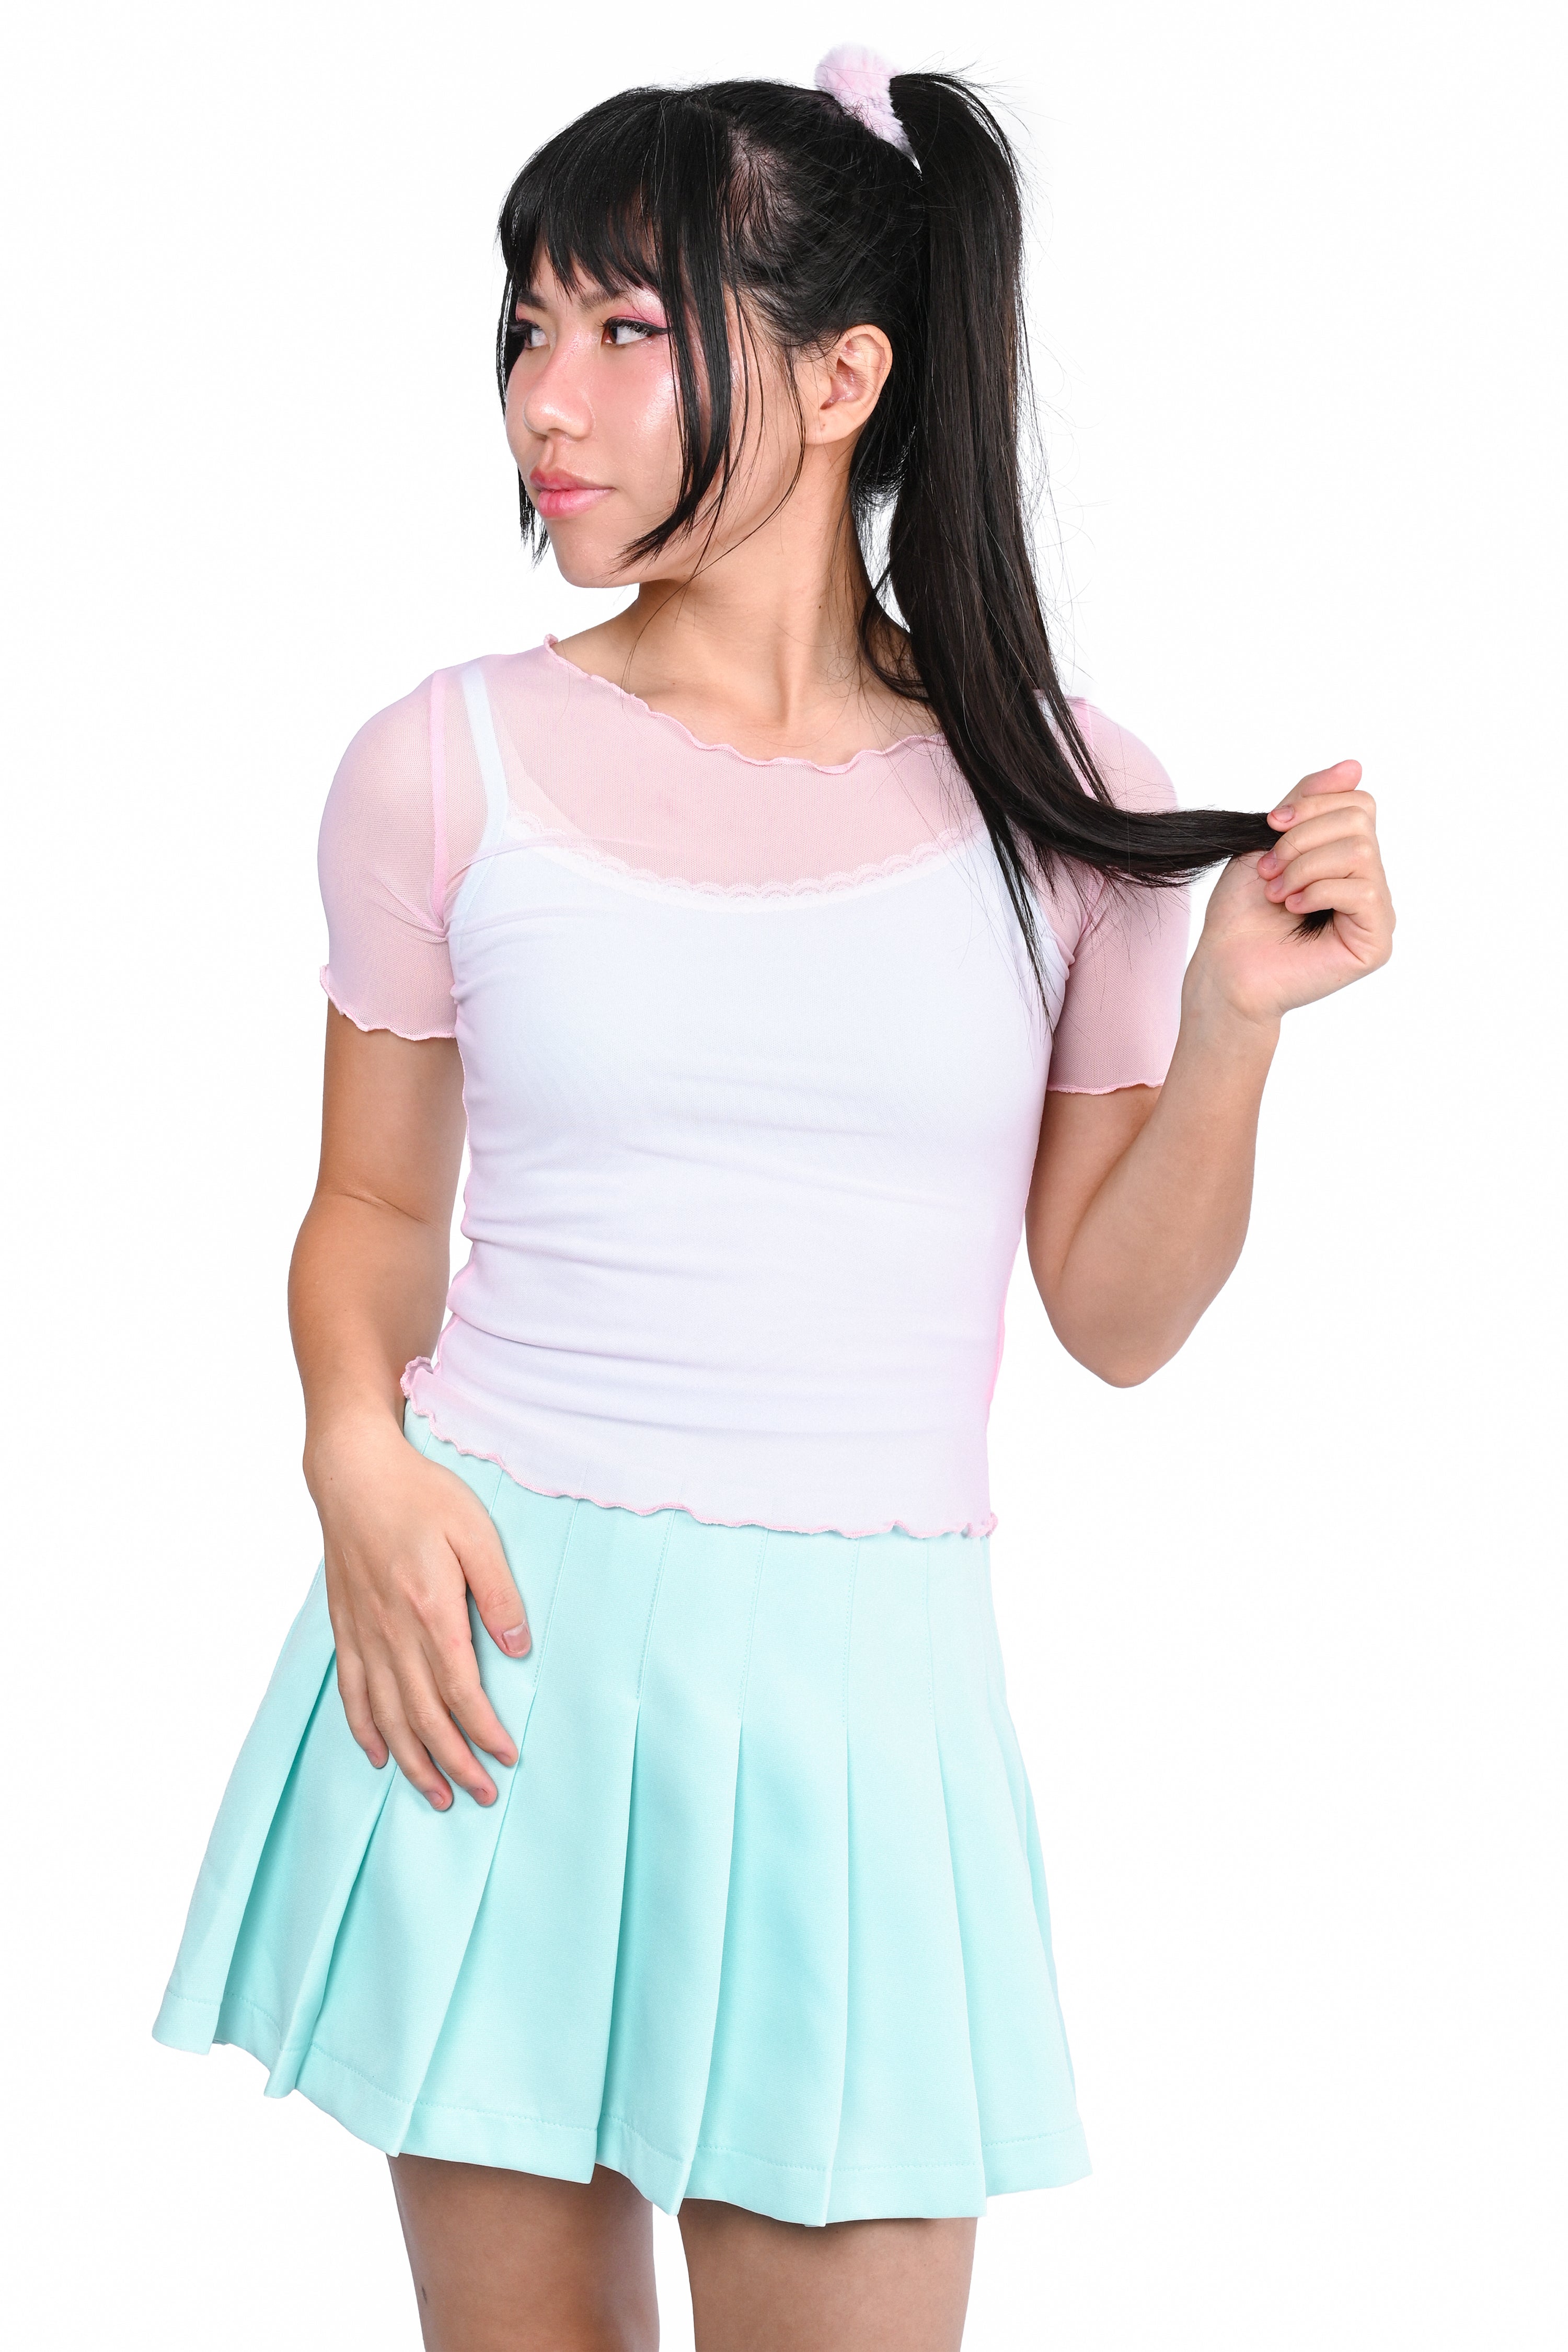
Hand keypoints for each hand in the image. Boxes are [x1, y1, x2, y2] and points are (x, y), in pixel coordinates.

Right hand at [308, 1412, 529, 1809]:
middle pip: (424, 1716)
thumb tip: (519, 1650)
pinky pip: (351, 1692)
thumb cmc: (421, 1495)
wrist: (353, 1473)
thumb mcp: (476, 1532)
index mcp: (430, 1610)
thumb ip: (499, 1593)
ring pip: (387, 1716)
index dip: (483, 1731)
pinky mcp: (344, 1627)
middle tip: (481, 1796)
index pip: (460, 1690)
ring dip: (413, 1762)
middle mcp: (392, 1631)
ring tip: (438, 1795)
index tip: (507, 1757)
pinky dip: (365, 1729)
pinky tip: (381, 1756)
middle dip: (455, 1763)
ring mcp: (363, 1633)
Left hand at [1186, 759, 1394, 1028]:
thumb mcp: (1269, 840)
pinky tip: (1294, 909)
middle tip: (1269, 871)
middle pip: (1359, 821)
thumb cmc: (1241, 911)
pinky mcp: (1376, 941)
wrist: (1225, 966)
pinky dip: (1319, 892)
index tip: (1271, 825)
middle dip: (1302, 839)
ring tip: (1278, 894)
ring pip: (1360, 851)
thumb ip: (1309, 801)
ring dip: (1304, 867)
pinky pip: (1364, 890)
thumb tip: (1354, 765)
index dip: (1312, 804)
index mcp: (1345, 855)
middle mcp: (1368, 880)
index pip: (1357, 802)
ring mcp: (1376, 911)